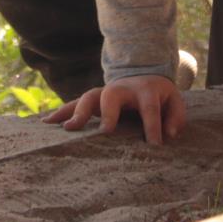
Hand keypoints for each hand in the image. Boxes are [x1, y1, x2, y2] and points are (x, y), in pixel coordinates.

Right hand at [41, 74, 185, 144]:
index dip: (152, 126)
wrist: (144, 76)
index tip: (154, 145)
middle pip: (111, 95)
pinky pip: (75, 104)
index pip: (149, 108)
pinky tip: (46, 123)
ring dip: (76, 112)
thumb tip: (168, 135)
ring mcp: (104, 93)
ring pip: (87, 98)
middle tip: (105, 132)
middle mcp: (122, 89)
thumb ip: (175, 118)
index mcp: (145, 90)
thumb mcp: (174, 103)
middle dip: (107, 112)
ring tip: (65, 128)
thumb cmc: (160, 97)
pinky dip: (62, 112)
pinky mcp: (93, 100)